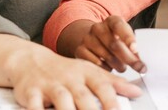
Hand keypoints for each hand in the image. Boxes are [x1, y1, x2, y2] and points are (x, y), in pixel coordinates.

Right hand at [6, 43, 141, 109]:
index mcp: (86, 74)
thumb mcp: (90, 72)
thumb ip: (113, 83)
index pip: (102, 87)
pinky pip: (34, 105)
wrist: (30, 61)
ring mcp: (50, 86)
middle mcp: (70, 79)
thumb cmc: (66, 71)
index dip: (111, 101)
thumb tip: (137, 92)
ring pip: (62, 101)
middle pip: (83, 97)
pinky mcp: (31, 93)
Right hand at [75, 16, 145, 73]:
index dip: (128, 38)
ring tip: (123, 67)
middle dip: (128, 58)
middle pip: (114, 44)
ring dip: (118, 65)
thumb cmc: (114, 39)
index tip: (135, 49)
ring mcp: (87, 39)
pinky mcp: (79, 51)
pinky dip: (106, 69)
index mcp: (111, 20)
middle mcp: (97, 27)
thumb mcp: (125, 37)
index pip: (119, 26)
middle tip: (139, 68)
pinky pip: (96, 64)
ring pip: (106, 56)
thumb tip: (140, 62)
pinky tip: (109, 67)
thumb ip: (133, 46)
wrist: (93, 40)